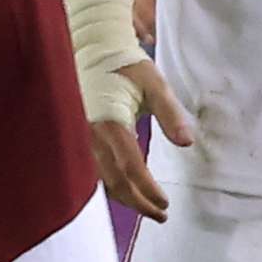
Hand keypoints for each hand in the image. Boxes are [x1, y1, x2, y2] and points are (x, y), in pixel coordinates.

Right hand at [85, 58, 195, 221]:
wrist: (88, 46)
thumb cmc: (124, 63)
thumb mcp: (154, 83)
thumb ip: (170, 113)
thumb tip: (187, 143)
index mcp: (111, 124)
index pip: (131, 169)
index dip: (148, 191)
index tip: (165, 204)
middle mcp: (90, 136)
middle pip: (114, 182)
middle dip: (138, 202)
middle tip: (160, 215)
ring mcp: (78, 138)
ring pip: (99, 179)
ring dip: (122, 197)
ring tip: (144, 206)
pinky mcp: (74, 137)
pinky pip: (89, 169)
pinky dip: (107, 183)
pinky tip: (121, 187)